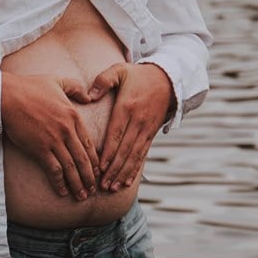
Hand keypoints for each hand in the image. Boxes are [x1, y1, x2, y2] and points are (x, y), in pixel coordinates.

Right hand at [1, 72, 99, 199]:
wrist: (8, 96)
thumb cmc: (30, 87)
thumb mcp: (58, 81)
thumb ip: (76, 88)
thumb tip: (89, 97)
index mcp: (73, 115)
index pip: (89, 143)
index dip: (95, 160)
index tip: (98, 171)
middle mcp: (67, 130)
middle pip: (83, 159)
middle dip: (90, 177)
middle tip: (94, 190)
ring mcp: (54, 141)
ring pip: (71, 168)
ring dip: (78, 184)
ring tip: (82, 196)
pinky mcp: (39, 149)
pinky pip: (54, 170)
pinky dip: (60, 182)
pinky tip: (63, 191)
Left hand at [88, 62, 174, 191]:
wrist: (168, 78)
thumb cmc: (138, 75)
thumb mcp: (119, 70)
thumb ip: (103, 80)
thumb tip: (89, 95)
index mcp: (127, 107)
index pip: (116, 134)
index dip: (108, 152)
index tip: (99, 167)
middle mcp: (138, 121)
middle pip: (124, 150)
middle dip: (114, 169)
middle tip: (102, 185)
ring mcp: (146, 129)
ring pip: (134, 156)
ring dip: (123, 173)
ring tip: (112, 187)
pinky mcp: (152, 134)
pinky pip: (142, 155)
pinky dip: (134, 169)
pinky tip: (126, 181)